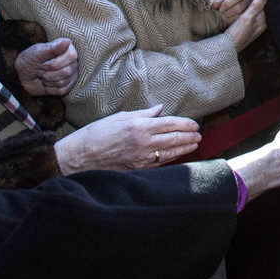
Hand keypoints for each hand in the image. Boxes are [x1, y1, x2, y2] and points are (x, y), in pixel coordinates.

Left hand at [15, 38, 78, 95]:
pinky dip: (49, 89)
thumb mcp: (37, 52)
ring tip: (41, 76)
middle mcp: (72, 61)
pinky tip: (45, 83)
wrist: (22, 75)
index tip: (42, 63)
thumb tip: (67, 42)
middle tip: (39, 70)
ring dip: (47, 81)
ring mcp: (71, 74)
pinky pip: (62, 90)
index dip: (55, 63)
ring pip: (63, 82)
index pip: (71, 56)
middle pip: (67, 71)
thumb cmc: (29, 60)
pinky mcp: (67, 86)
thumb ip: (52, 48)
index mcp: (67, 48)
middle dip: (48, 73)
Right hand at [54, 105, 200, 174]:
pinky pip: (159, 163)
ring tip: (194, 144)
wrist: (80, 157)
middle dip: (188, 137)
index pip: (169, 124)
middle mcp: (143, 143)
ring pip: (169, 153)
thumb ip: (143, 114)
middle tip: (199, 135)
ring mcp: (141, 158)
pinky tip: (177, 155)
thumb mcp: (119, 117)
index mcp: (139, 127)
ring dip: (184, 148)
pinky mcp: (137, 169)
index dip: (184, 124)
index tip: (194, 124)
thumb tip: (160, 109)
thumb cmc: (96, 133)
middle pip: (173, 139)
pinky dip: (171, 158)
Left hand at [213, 0, 256, 25]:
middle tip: (220, 14)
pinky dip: (234, 20)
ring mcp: (252, 5)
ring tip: (223, 16)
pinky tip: (228, 18)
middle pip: (241, 6)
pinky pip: (243, 18)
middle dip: (228, 11)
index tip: (220, 8)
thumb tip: (216, 5)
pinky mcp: (251, 12)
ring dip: (230, 16)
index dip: (228, 3)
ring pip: (242, 13)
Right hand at [223, 0, 266, 51]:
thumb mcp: (247, 18)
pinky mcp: (244, 30)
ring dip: (246, 4)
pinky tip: (236, 6)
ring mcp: (251, 28)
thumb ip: (255, 6)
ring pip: (250, 11)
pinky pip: (245, 16)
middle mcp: (258, 25)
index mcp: (261, 22)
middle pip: (255, 8)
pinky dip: (242, 10)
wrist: (227, 49)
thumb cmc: (237, 34)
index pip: (260, 5)